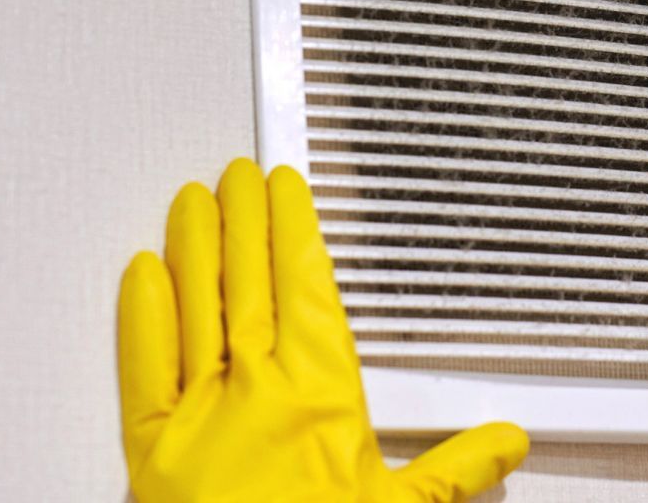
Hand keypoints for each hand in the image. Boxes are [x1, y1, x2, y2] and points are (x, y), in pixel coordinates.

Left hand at [117, 158, 528, 500]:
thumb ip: (453, 472)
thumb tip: (505, 444)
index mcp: (321, 398)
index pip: (305, 286)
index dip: (293, 229)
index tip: (287, 189)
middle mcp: (257, 394)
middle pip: (248, 282)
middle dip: (243, 220)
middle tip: (236, 175)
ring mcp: (201, 418)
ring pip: (196, 308)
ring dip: (195, 248)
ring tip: (192, 201)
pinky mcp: (152, 452)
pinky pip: (143, 368)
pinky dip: (142, 317)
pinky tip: (143, 272)